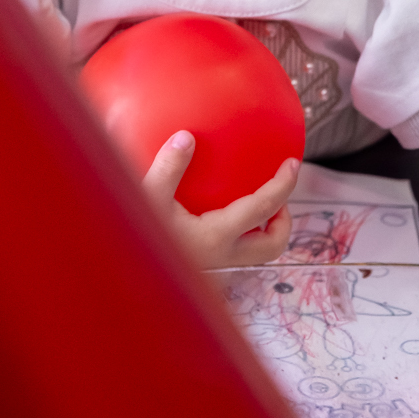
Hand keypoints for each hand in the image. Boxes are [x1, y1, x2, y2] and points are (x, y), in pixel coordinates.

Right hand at [141, 131, 300, 268]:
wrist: (126, 280)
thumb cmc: (136, 239)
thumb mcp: (147, 197)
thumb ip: (168, 167)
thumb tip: (186, 137)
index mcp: (217, 236)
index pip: (262, 208)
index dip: (283, 185)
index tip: (293, 164)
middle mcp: (223, 257)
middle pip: (272, 246)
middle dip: (282, 220)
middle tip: (275, 197)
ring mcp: (216, 268)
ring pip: (257, 256)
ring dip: (264, 231)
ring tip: (254, 207)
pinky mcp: (205, 273)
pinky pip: (236, 254)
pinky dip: (241, 236)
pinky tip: (220, 217)